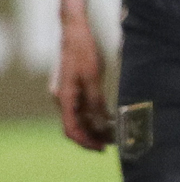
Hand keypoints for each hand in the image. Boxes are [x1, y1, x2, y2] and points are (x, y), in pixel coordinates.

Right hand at [52, 13, 109, 151]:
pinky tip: (109, 119)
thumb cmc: (83, 52)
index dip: (86, 141)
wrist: (75, 33)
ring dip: (95, 127)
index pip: (71, 129)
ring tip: (114, 134)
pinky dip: (95, 116)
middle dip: (93, 137)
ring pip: (80, 118)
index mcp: (64, 98)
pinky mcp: (74, 89)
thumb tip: (101, 122)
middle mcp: (63, 99)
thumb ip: (95, 100)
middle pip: (75, 126)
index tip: (102, 148)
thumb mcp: (93, 77)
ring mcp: (67, 94)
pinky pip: (83, 108)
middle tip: (112, 144)